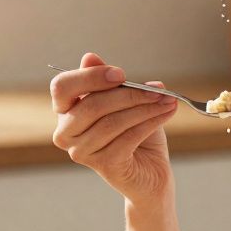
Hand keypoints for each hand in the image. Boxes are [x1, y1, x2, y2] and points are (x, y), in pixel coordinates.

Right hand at [50, 52, 178, 203]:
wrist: (151, 173)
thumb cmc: (135, 134)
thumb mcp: (124, 101)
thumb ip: (107, 82)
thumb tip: (89, 57)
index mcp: (65, 111)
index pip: (62, 87)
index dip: (90, 77)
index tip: (122, 74)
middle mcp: (66, 133)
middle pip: (91, 105)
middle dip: (129, 94)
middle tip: (158, 89)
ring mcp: (82, 152)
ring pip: (112, 122)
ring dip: (145, 107)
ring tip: (168, 100)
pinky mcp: (104, 165)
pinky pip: (128, 137)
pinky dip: (150, 122)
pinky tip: (166, 113)